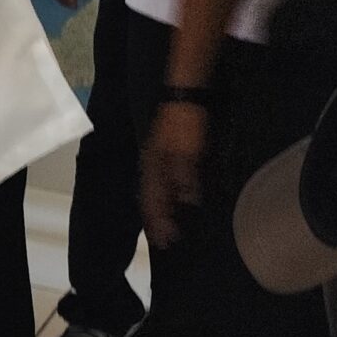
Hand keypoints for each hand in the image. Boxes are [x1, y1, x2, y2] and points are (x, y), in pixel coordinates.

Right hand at [140, 102, 208, 251]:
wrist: (184, 94)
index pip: (153, 202)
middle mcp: (150, 167)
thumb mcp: (188, 151)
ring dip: (156, 210)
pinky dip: (162, 195)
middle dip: (154, 220)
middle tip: (161, 241)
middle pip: (148, 199)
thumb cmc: (186, 123)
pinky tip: (171, 198)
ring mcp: (155, 158)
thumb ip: (186, 177)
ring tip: (162, 225)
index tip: (166, 243)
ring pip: (151, 191)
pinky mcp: (163, 152)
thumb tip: (188, 203)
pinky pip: (158, 181)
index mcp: (154, 168)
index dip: (159, 223)